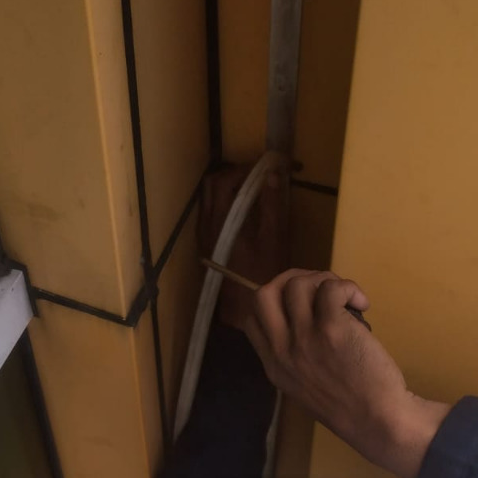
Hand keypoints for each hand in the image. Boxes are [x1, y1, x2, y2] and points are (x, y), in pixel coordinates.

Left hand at [199, 165, 288, 302]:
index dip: (243, 169)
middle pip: (211, 185)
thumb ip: (273, 205)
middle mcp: (206, 225)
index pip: (223, 180)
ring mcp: (204, 235)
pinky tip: (243, 211)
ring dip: (228, 189)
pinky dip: (224, 203)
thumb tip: (273, 175)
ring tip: (252, 191)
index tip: (263, 168)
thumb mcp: (274, 239)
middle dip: (233, 175)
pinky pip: (210, 213)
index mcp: (220, 221)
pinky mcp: (207, 245)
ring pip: (208, 199)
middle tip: (256, 176)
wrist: (243, 309)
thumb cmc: (263, 275)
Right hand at [227, 268, 449, 477]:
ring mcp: (305, 339)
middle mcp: (282, 351)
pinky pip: (330, 288)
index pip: (251, 319)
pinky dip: (348, 287)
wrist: (377, 421)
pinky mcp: (332, 330)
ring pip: (297, 283)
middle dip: (290, 279)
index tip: (301, 304)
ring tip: (347, 297)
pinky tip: (362, 303)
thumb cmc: (350, 407)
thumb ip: (296, 359)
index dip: (274, 301)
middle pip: (263, 294)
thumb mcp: (305, 388)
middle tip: (318, 288)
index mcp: (273, 366)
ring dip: (324, 280)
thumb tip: (304, 322)